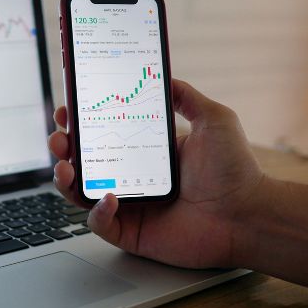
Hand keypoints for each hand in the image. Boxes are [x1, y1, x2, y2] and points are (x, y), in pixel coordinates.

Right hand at [48, 79, 264, 268]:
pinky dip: (97, 212)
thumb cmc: (234, 171)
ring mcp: (128, 205)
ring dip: (65, 180)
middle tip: (59, 139)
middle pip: (83, 162)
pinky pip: (100, 223)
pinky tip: (108, 198)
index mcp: (143, 151)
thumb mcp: (213, 120)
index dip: (80, 123)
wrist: (249, 215)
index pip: (101, 134)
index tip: (68, 110)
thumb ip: (186, 96)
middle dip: (63, 148)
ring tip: (65, 169)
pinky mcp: (130, 232)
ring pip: (81, 194)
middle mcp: (130, 177)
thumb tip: (163, 75)